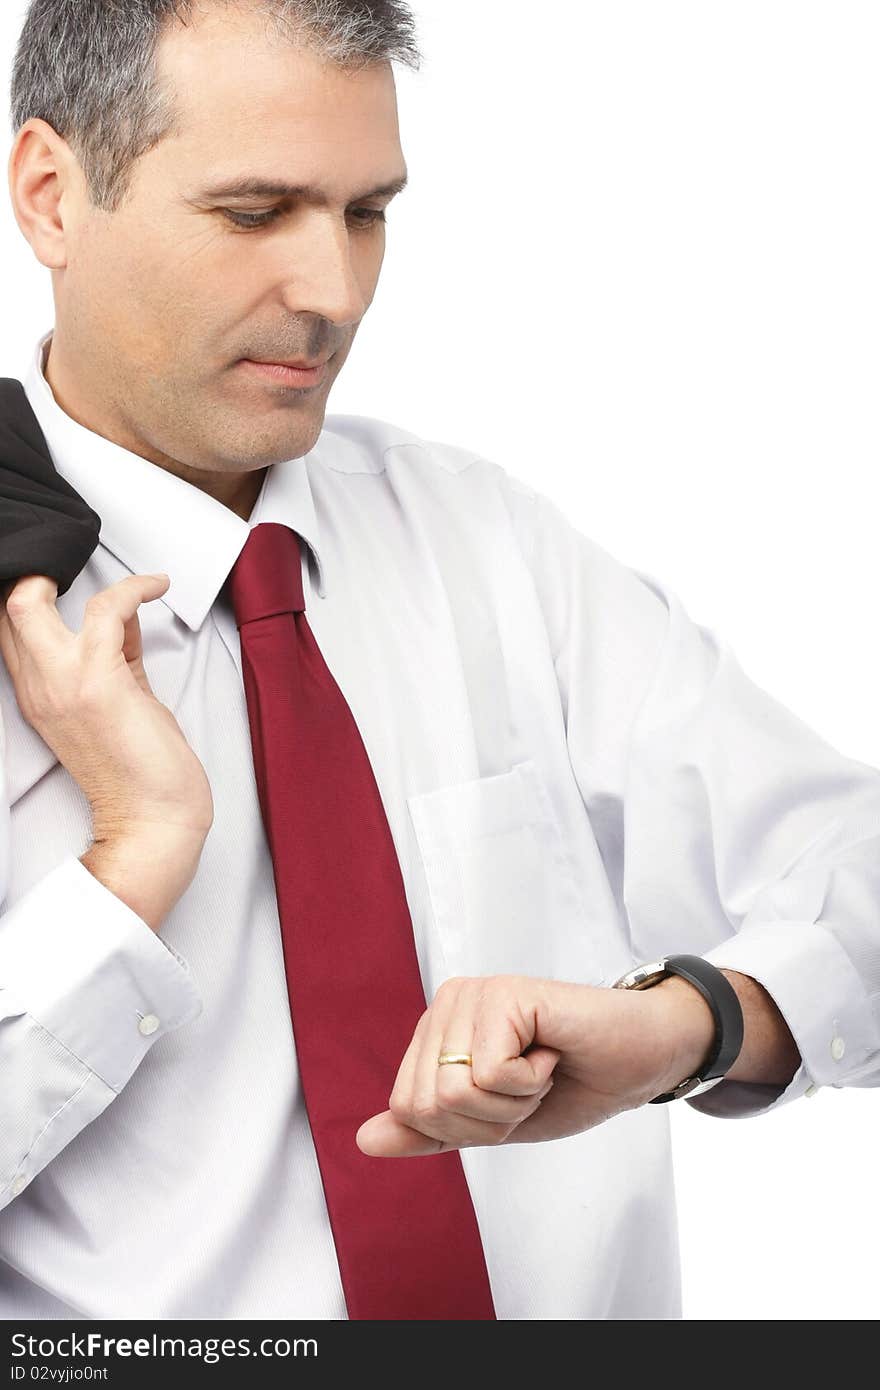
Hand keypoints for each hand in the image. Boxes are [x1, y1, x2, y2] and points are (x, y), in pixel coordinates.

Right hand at [0, 572, 213, 843]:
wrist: (154, 818)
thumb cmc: (141, 767)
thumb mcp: (119, 696)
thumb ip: (115, 653)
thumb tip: (123, 611)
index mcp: (37, 694)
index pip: (7, 631)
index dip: (25, 594)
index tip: (61, 573)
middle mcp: (38, 688)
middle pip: (5, 610)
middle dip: (32, 573)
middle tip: (78, 564)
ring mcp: (61, 684)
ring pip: (29, 602)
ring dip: (77, 575)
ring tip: (135, 582)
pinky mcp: (97, 680)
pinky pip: (106, 609)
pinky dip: (135, 588)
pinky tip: (158, 586)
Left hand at [356, 973, 715, 1156]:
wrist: (638, 1062)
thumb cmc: (571, 1085)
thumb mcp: (492, 1123)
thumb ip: (430, 1131)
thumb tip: (363, 1140)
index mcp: (436, 1030)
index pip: (408, 1109)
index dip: (466, 1128)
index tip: (510, 1099)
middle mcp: (446, 1003)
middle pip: (425, 1104)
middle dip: (486, 1119)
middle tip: (529, 1084)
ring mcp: (473, 994)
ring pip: (454, 1092)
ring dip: (512, 1100)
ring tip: (542, 1065)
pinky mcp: (504, 994)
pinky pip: (490, 1074)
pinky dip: (530, 1081)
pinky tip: (553, 1050)